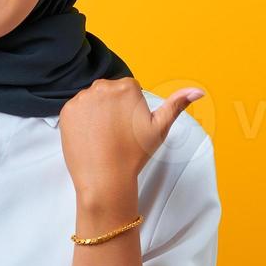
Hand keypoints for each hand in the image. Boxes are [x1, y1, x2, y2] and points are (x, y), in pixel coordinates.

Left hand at [58, 78, 204, 194]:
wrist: (104, 178)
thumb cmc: (134, 154)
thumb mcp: (160, 128)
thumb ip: (177, 104)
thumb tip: (198, 90)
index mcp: (127, 87)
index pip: (128, 89)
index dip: (131, 110)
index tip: (130, 127)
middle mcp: (102, 87)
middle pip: (109, 93)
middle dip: (113, 108)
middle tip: (117, 133)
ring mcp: (82, 99)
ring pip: (92, 101)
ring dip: (97, 113)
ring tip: (104, 136)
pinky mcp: (67, 111)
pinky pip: (76, 110)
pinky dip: (82, 121)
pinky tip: (90, 137)